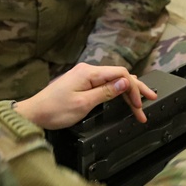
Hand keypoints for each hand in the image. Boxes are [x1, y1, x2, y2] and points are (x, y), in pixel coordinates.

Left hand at [15, 63, 157, 129]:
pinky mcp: (81, 84)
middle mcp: (88, 71)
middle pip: (119, 76)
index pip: (120, 74)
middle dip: (135, 89)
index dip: (133, 88)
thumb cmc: (55, 110)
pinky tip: (123, 97)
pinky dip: (116, 92)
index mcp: (89, 73)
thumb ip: (106, 92)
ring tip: (139, 104)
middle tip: (150, 101)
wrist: (34, 114)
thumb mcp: (83, 104)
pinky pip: (104, 84)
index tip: (139, 105)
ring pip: (112, 81)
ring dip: (126, 92)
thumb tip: (125, 83)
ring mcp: (84, 77)